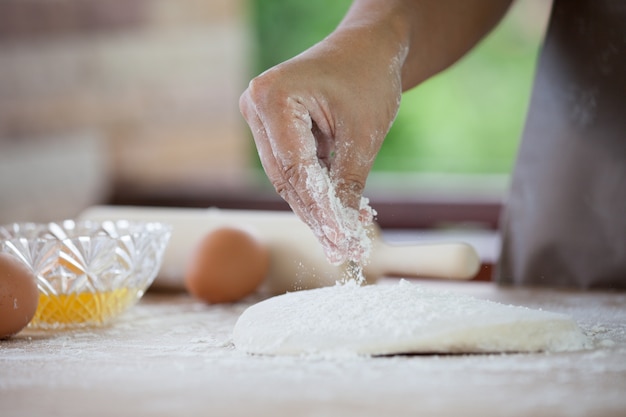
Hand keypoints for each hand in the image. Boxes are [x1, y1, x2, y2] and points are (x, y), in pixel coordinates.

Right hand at [239, 27, 404, 264]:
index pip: (294, 170)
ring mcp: (260, 117)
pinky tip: (339, 210)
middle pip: (286, 178)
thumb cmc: (368, 78)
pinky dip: (316, 189)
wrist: (368, 48)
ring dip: (317, 206)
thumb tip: (341, 233)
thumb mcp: (363, 135)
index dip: (318, 212)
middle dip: (317, 215)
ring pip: (287, 178)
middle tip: (344, 248)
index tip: (339, 243)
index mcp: (273, 98)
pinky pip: (292, 168)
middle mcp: (256, 107)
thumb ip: (347, 184)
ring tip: (346, 235)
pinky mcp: (272, 127)